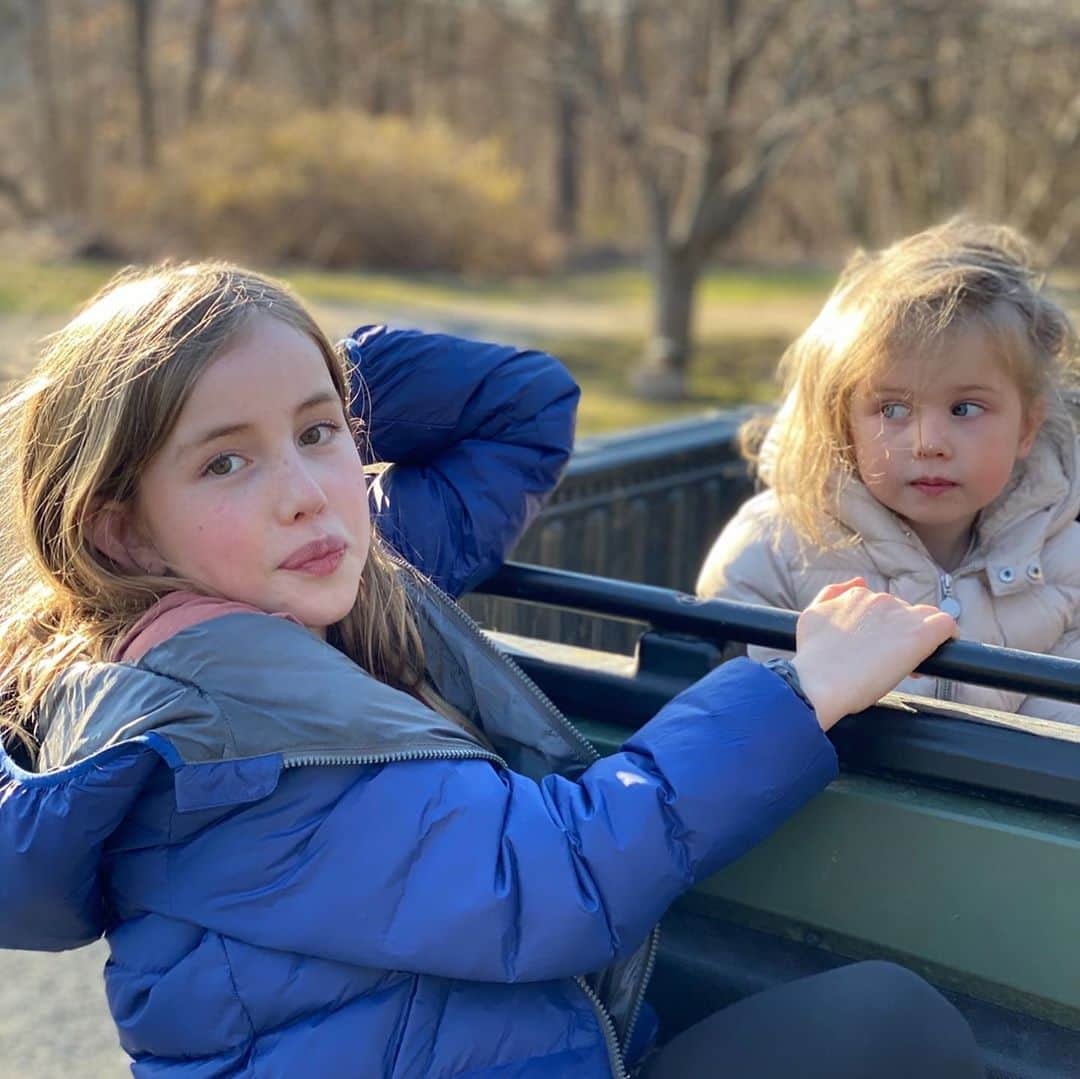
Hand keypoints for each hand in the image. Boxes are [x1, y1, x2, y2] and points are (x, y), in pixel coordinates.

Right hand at [790, 578, 956, 730]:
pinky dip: (948, 636)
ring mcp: (901, 616)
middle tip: (890, 662)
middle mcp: (880, 599)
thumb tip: (858, 581)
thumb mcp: (811, 616)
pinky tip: (941, 650)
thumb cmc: (812, 658)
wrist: (818, 684)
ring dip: (921, 635)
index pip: (883, 606)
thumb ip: (831, 594)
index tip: (878, 648)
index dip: (884, 628)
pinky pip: (946, 625)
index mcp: (857, 595)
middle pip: (904, 612)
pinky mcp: (920, 634)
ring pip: (926, 617)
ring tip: (910, 663)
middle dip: (901, 633)